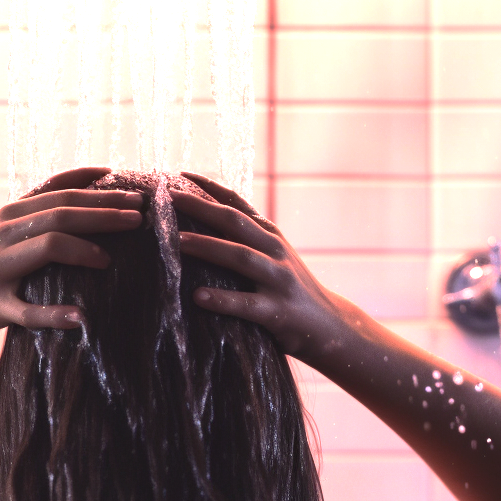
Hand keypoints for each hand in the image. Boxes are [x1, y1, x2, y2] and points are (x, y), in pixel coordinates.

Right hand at [0, 167, 143, 341]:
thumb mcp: (13, 228)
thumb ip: (45, 208)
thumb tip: (98, 181)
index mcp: (10, 212)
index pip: (60, 193)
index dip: (99, 191)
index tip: (134, 193)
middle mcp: (3, 233)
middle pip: (60, 215)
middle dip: (104, 214)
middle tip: (138, 219)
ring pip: (47, 248)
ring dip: (83, 251)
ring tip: (109, 260)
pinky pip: (29, 311)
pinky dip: (56, 315)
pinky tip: (81, 317)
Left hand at [173, 172, 351, 360]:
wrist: (332, 326)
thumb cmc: (291, 290)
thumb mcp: (274, 257)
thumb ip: (248, 240)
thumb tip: (205, 223)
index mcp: (270, 235)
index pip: (237, 204)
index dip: (209, 187)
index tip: (179, 174)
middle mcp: (275, 250)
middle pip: (234, 222)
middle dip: (201, 207)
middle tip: (168, 198)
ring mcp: (278, 280)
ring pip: (239, 257)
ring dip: (207, 247)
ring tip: (176, 242)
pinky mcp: (278, 311)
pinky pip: (246, 304)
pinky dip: (222, 299)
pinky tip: (198, 297)